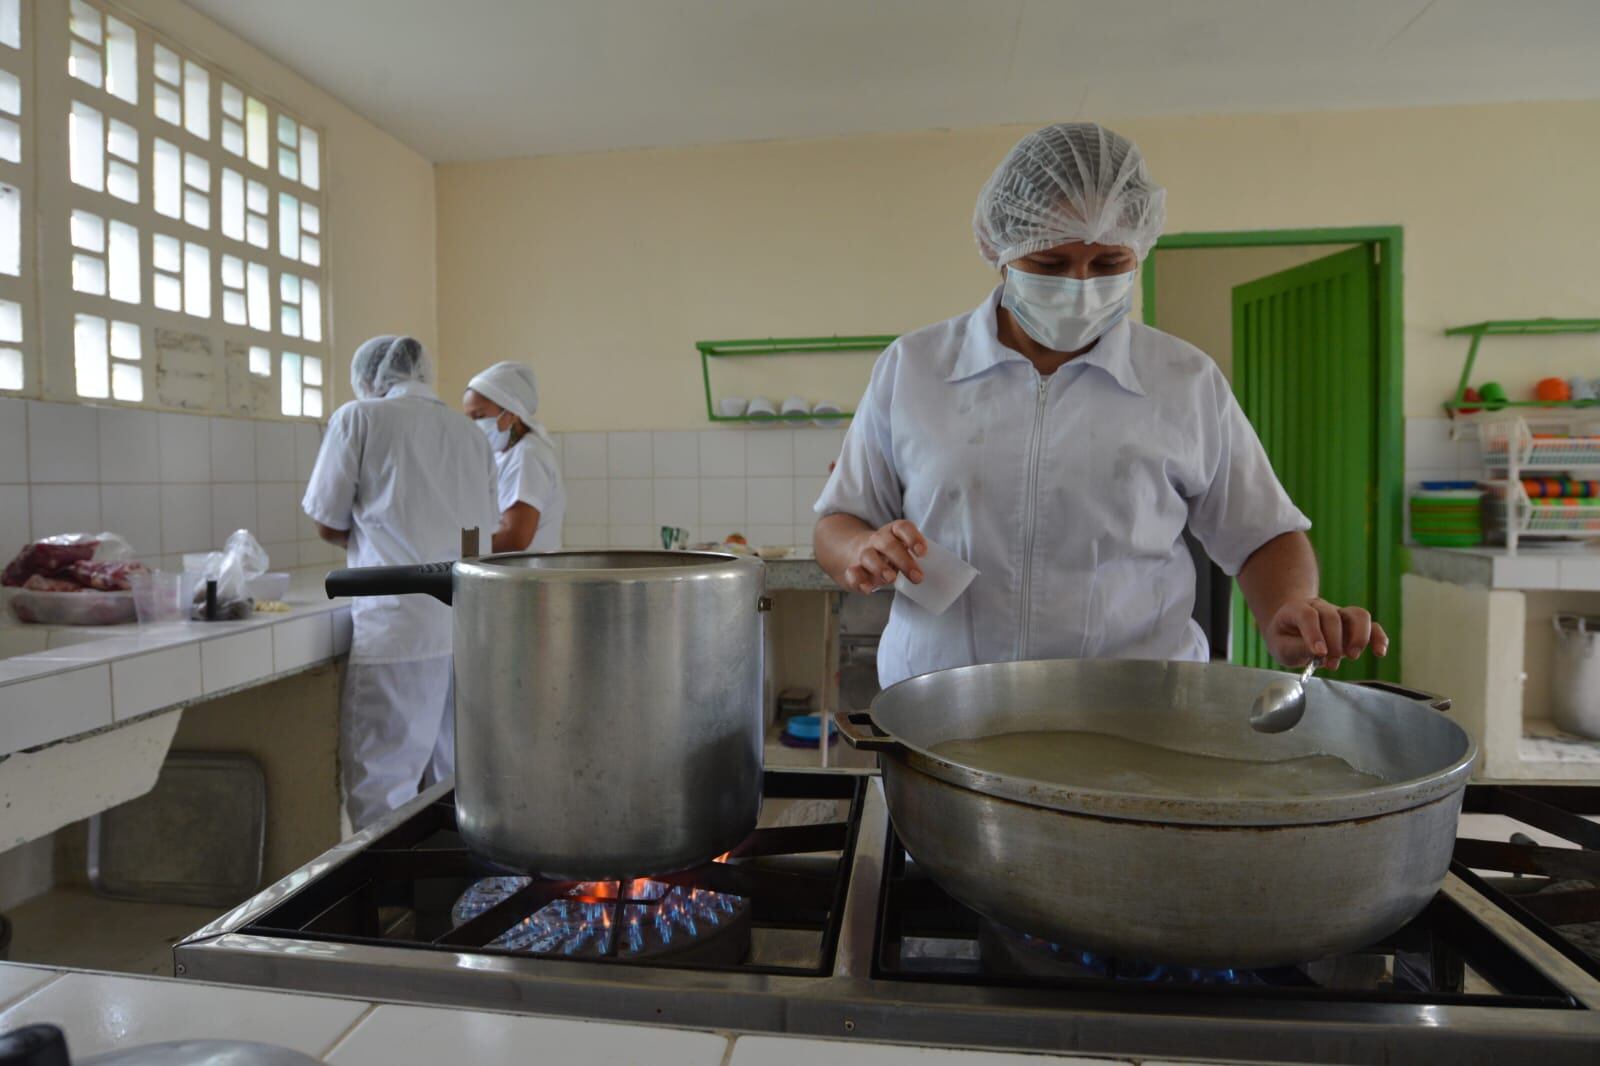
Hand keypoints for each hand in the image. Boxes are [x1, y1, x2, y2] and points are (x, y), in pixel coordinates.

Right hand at [843, 520, 926, 593]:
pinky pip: (852, 573)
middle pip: (887, 544)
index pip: (902, 527)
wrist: (853, 552)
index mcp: (892, 532)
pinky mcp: (852, 569)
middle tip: (918, 577)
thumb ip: (917, 557)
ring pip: (868, 556)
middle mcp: (877, 540)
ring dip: (880, 567)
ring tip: (891, 580)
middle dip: (903, 560)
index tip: (923, 552)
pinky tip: (868, 589)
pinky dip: (858, 580)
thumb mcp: (902, 548)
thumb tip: (949, 578)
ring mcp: (863, 554)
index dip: (913, 537)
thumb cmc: (888, 554)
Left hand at [1265, 597, 1387, 667]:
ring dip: (1358, 637)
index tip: (1319, 653)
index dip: (1315, 633)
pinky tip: (1380, 652)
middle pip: (1333, 617)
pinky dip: (1378, 638)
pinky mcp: (1353, 625)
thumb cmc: (1285, 639)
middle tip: (1330, 663)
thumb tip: (1318, 653)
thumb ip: (1297, 648)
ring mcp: (1339, 614)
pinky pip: (1371, 626)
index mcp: (1297, 609)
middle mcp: (1320, 607)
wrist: (1291, 631)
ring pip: (1358, 615)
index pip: (1308, 615)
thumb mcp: (1281, 646)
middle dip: (1334, 642)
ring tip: (1352, 656)